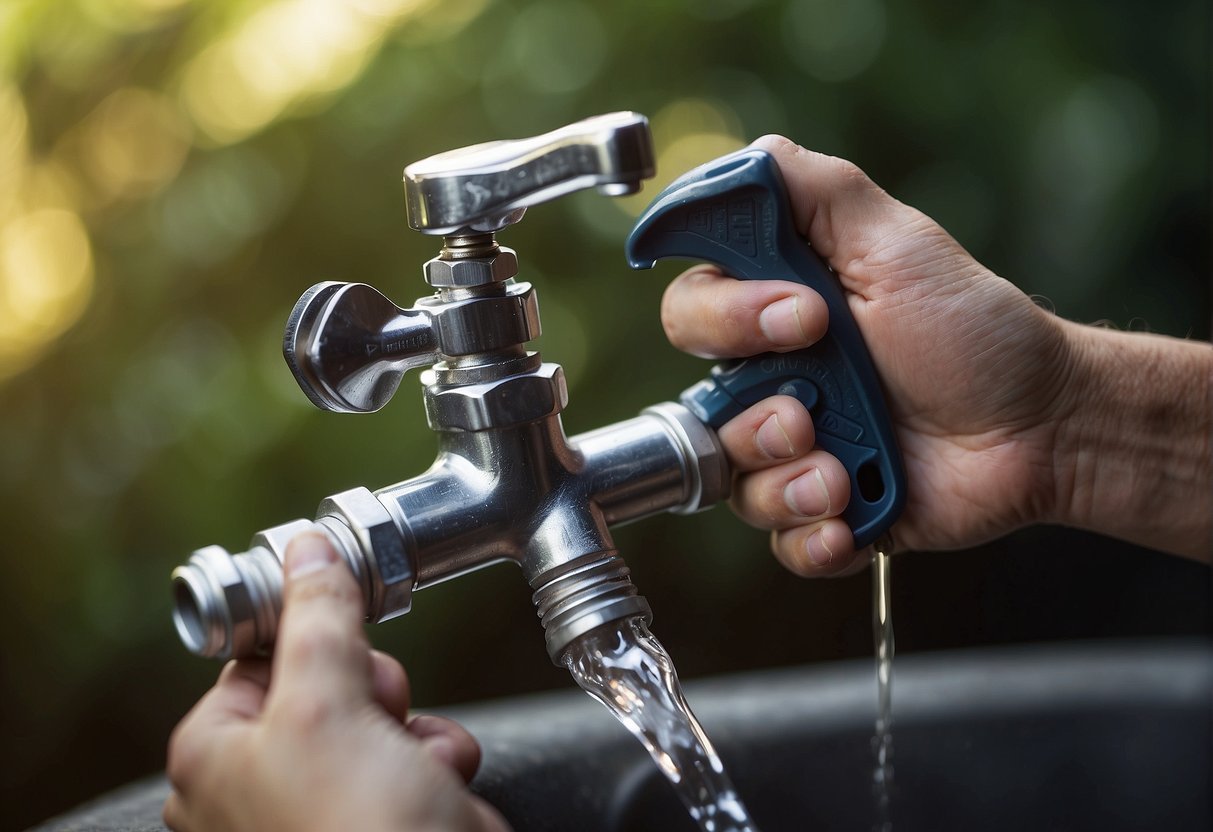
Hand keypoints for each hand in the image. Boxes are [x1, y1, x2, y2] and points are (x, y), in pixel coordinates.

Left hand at [164, 533, 509, 831]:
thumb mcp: (324, 703)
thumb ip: (317, 616)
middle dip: (378, 691)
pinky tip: (440, 786)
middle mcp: (262, 785)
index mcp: (215, 755)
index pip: (261, 655)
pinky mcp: (387, 820)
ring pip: (385, 717)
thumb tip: (306, 549)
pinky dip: (439, 762)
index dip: (312, 638)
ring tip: (415, 762)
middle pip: (333, 681)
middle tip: (379, 710)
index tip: (343, 628)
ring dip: (418, 729)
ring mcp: (326, 809)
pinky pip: (418, 758)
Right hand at [664, 135, 1125, 573]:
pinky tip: (850, 515)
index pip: (691, 313)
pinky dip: (811, 535)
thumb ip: (814, 190)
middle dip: (754, 416)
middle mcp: (775, 382)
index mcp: (776, 314)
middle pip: (698, 407)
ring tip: (841, 473)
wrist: (1040, 425)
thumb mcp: (897, 242)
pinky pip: (780, 539)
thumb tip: (738, 163)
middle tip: (812, 409)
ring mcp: (799, 451)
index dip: (726, 319)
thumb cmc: (973, 330)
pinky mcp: (825, 511)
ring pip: (735, 481)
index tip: (802, 316)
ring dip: (786, 479)